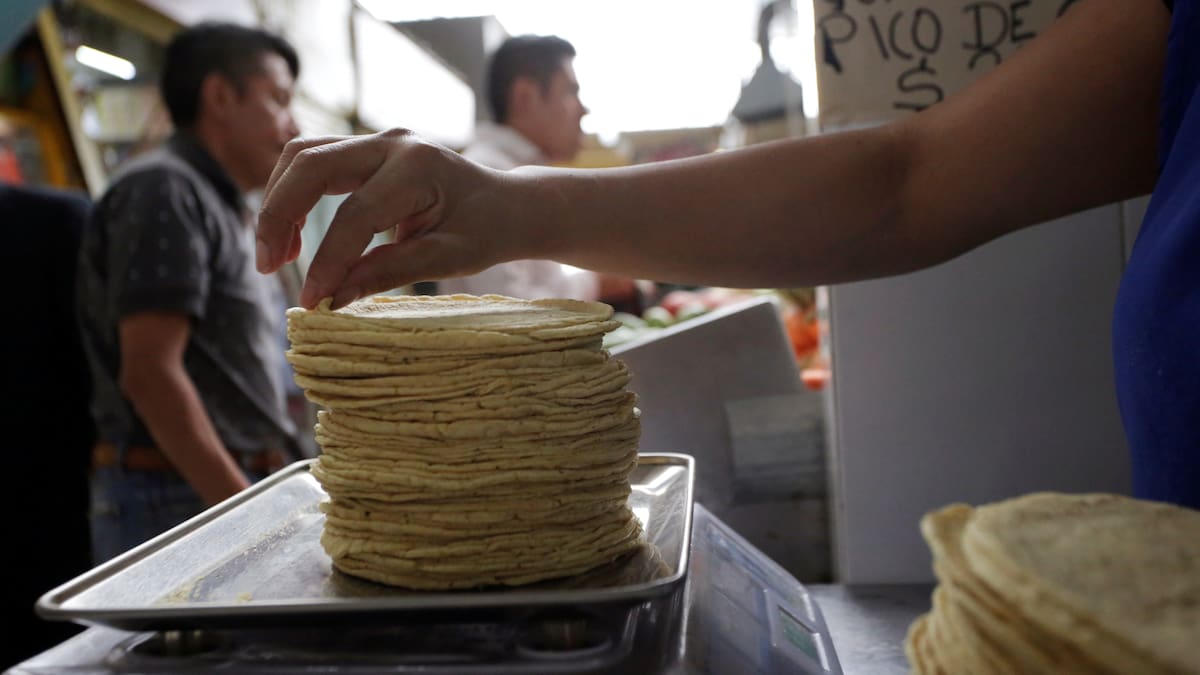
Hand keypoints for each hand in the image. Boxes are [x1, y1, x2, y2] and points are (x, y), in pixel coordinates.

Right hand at [256, 129, 537, 307]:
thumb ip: (389, 272)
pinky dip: (292, 192)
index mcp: (419, 167)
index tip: (311, 301)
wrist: (507, 204)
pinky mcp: (367, 148)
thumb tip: (333, 298)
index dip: (327, 261)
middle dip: (278, 216)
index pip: (355, 216)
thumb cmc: (485, 232)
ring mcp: (378, 140)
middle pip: (312, 165)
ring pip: (304, 154)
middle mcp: (393, 143)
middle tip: (268, 267)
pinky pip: (314, 159)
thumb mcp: (448, 260)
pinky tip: (292, 236)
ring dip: (279, 201)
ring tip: (276, 256)